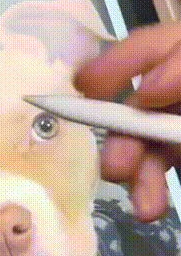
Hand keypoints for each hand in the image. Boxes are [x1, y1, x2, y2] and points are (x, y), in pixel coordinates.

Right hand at [74, 21, 180, 221]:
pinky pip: (161, 163)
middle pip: (142, 101)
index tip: (83, 86)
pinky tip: (149, 207)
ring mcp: (180, 124)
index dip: (117, 62)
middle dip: (124, 135)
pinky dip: (150, 186)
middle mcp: (177, 93)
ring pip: (148, 139)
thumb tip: (149, 88)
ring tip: (144, 206)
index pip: (153, 48)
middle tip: (116, 167)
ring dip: (136, 172)